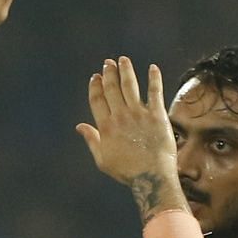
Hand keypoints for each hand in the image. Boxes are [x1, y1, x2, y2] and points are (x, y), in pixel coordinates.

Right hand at [78, 58, 182, 216]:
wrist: (152, 177)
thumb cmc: (127, 172)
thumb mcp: (103, 159)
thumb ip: (92, 140)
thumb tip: (80, 126)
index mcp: (106, 127)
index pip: (97, 100)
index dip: (95, 86)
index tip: (96, 77)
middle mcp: (120, 117)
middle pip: (112, 89)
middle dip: (109, 73)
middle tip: (108, 63)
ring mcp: (139, 114)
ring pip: (130, 86)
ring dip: (125, 71)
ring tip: (123, 60)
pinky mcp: (157, 115)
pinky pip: (155, 92)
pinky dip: (154, 79)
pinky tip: (152, 68)